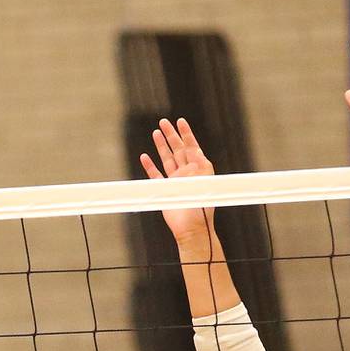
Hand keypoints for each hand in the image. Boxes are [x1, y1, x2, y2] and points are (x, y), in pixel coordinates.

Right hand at [139, 118, 217, 244]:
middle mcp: (187, 173)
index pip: (192, 147)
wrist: (191, 228)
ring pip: (167, 159)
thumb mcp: (205, 184)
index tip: (180, 121)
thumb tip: (196, 150)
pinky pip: (156, 176)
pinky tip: (144, 156)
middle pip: (178, 150)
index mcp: (199, 170)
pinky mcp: (165, 191)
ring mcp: (176, 181)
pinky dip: (149, 166)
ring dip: (161, 146)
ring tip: (155, 133)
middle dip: (171, 136)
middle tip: (163, 122)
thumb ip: (201, 166)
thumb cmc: (201, 208)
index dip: (187, 134)